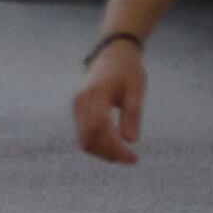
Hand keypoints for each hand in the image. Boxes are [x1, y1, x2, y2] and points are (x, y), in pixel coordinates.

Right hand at [73, 42, 147, 162]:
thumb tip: (131, 141)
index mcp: (96, 94)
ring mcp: (77, 106)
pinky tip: (115, 147)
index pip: (101, 129)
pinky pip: (84, 134)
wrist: (113, 53)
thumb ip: (133, 113)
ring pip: (84, 140)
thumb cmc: (128, 70)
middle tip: (131, 159)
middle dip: (109, 154)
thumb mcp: (136, 89)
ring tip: (125, 155)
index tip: (133, 158)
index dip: (115, 148)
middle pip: (89, 139)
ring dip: (102, 152)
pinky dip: (98, 144)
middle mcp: (81, 102)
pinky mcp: (78, 110)